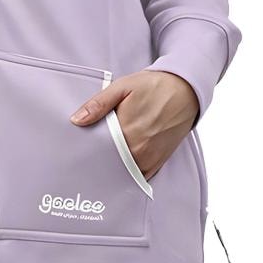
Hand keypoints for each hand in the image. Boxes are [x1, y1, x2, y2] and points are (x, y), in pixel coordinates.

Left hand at [70, 69, 195, 181]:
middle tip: (85, 158)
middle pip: (109, 164)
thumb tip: (76, 120)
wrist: (186, 90)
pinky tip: (118, 169)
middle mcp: (139, 149)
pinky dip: (128, 174)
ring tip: (100, 164)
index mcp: (127, 131)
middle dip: (98, 162)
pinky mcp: (159, 162)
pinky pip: (139, 176)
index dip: (87, 152)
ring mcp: (150, 158)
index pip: (98, 151)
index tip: (78, 151)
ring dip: (112, 170)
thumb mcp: (122, 87)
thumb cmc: (153, 86)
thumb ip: (98, 104)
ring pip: (123, 172)